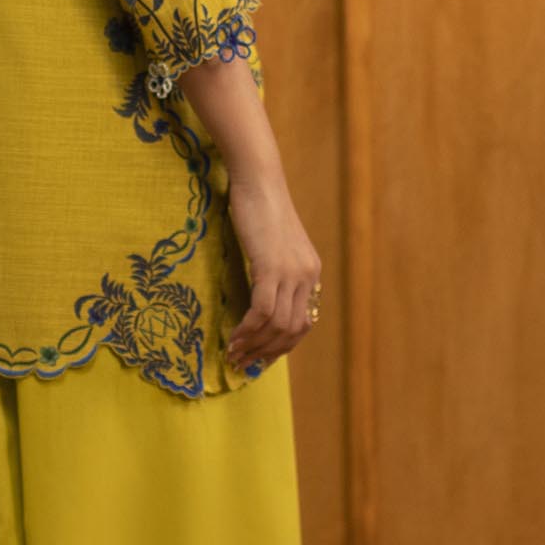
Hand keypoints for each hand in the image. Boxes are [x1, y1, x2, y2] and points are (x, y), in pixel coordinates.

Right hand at [224, 168, 321, 367]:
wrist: (259, 181)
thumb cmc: (260, 208)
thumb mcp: (274, 245)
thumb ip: (275, 272)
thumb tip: (260, 302)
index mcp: (312, 272)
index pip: (303, 322)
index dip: (282, 346)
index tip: (261, 357)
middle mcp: (308, 276)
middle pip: (292, 330)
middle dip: (267, 352)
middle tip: (243, 363)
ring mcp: (293, 273)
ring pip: (278, 325)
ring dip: (255, 345)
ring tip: (234, 354)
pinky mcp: (273, 268)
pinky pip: (262, 311)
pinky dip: (248, 329)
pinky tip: (233, 337)